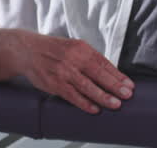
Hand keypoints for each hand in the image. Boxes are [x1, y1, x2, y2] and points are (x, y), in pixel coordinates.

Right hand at [15, 33, 135, 114]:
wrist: (27, 50)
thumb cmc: (55, 50)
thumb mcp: (74, 48)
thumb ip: (90, 59)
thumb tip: (111, 74)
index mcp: (82, 48)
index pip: (104, 63)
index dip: (118, 75)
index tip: (129, 85)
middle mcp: (73, 58)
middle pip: (98, 73)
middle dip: (115, 85)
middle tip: (127, 94)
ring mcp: (63, 71)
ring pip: (86, 86)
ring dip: (102, 96)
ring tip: (115, 104)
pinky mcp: (54, 83)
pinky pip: (72, 95)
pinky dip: (84, 103)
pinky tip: (94, 109)